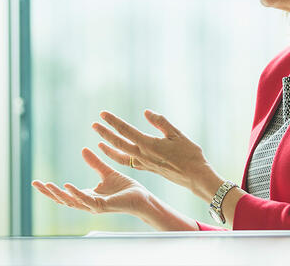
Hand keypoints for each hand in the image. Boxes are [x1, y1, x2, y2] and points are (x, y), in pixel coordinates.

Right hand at [31, 147, 152, 217]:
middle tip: (35, 184)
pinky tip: (67, 187)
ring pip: (72, 202)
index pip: (65, 194)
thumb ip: (94, 163)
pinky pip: (87, 201)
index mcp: (88, 196)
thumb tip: (82, 149)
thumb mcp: (106, 172)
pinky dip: (76, 194)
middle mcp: (89, 203)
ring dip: (58, 194)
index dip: (51, 189)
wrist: (142, 197)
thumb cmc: (126, 188)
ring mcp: (95, 206)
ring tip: (47, 186)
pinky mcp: (104, 206)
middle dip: (49, 193)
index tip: (37, 182)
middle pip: (64, 200)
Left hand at [93, 109, 214, 196]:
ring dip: (109, 148)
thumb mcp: (177, 134)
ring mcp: (144, 163)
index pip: (125, 130)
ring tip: (99, 142)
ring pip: (121, 156)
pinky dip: (119, 157)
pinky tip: (116, 154)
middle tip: (94, 125)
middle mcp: (143, 155)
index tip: (102, 114)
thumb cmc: (190, 154)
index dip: (113, 121)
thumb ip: (161, 122)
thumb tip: (146, 112)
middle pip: (118, 143)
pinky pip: (128, 163)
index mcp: (148, 144)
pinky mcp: (148, 169)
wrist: (195, 177)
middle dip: (105, 133)